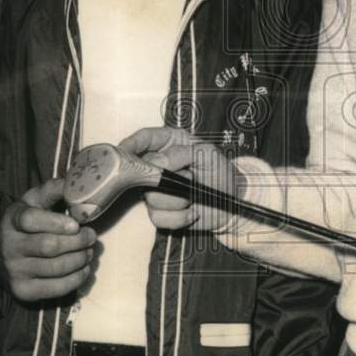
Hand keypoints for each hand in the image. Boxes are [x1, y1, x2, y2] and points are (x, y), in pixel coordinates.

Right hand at [0, 178, 96, 301]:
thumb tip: (75, 182)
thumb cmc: (25, 222)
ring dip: (80, 260)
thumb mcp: (33, 200)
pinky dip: (76, 279)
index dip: (56, 222)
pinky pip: (55, 289)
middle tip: (91, 237)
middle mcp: (9, 247)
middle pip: (49, 246)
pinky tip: (84, 269)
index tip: (76, 225)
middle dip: (77, 242)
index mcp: (12, 220)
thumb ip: (53, 190)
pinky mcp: (22, 291)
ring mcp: (15, 271)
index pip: (30, 220)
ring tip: (89, 252)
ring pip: (55, 268)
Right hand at [119, 126, 242, 231]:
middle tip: (187, 177)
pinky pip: (158, 217)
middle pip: (141, 171)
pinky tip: (192, 211)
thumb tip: (157, 162)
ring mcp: (157, 189)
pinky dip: (180, 216)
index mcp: (169, 144)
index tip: (123, 151)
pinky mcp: (161, 212)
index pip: (144, 138)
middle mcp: (159, 166)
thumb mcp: (207, 153)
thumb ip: (181, 153)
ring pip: (150, 197)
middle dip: (164, 178)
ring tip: (193, 194)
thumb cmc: (220, 171)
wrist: (232, 201)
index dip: (131, 143)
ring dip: (177, 198)